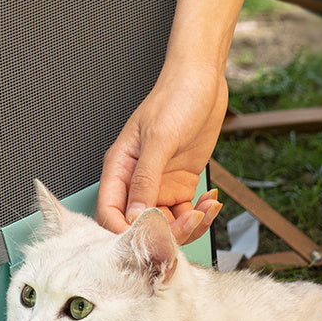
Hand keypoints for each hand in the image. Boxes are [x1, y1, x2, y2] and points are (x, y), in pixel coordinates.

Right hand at [96, 65, 226, 243]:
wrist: (203, 81)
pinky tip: (211, 202)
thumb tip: (134, 216)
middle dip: (164, 232)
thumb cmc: (175, 97)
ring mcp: (160, 184)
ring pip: (165, 224)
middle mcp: (137, 181)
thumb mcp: (159, 139)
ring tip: (204, 211)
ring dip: (187, 226)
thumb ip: (145, 180)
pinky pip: (186, 214)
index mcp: (119, 168)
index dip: (125, 232)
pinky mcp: (181, 184)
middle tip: (188, 224)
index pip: (110, 213)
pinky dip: (201, 215)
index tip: (149, 239)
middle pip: (139, 225)